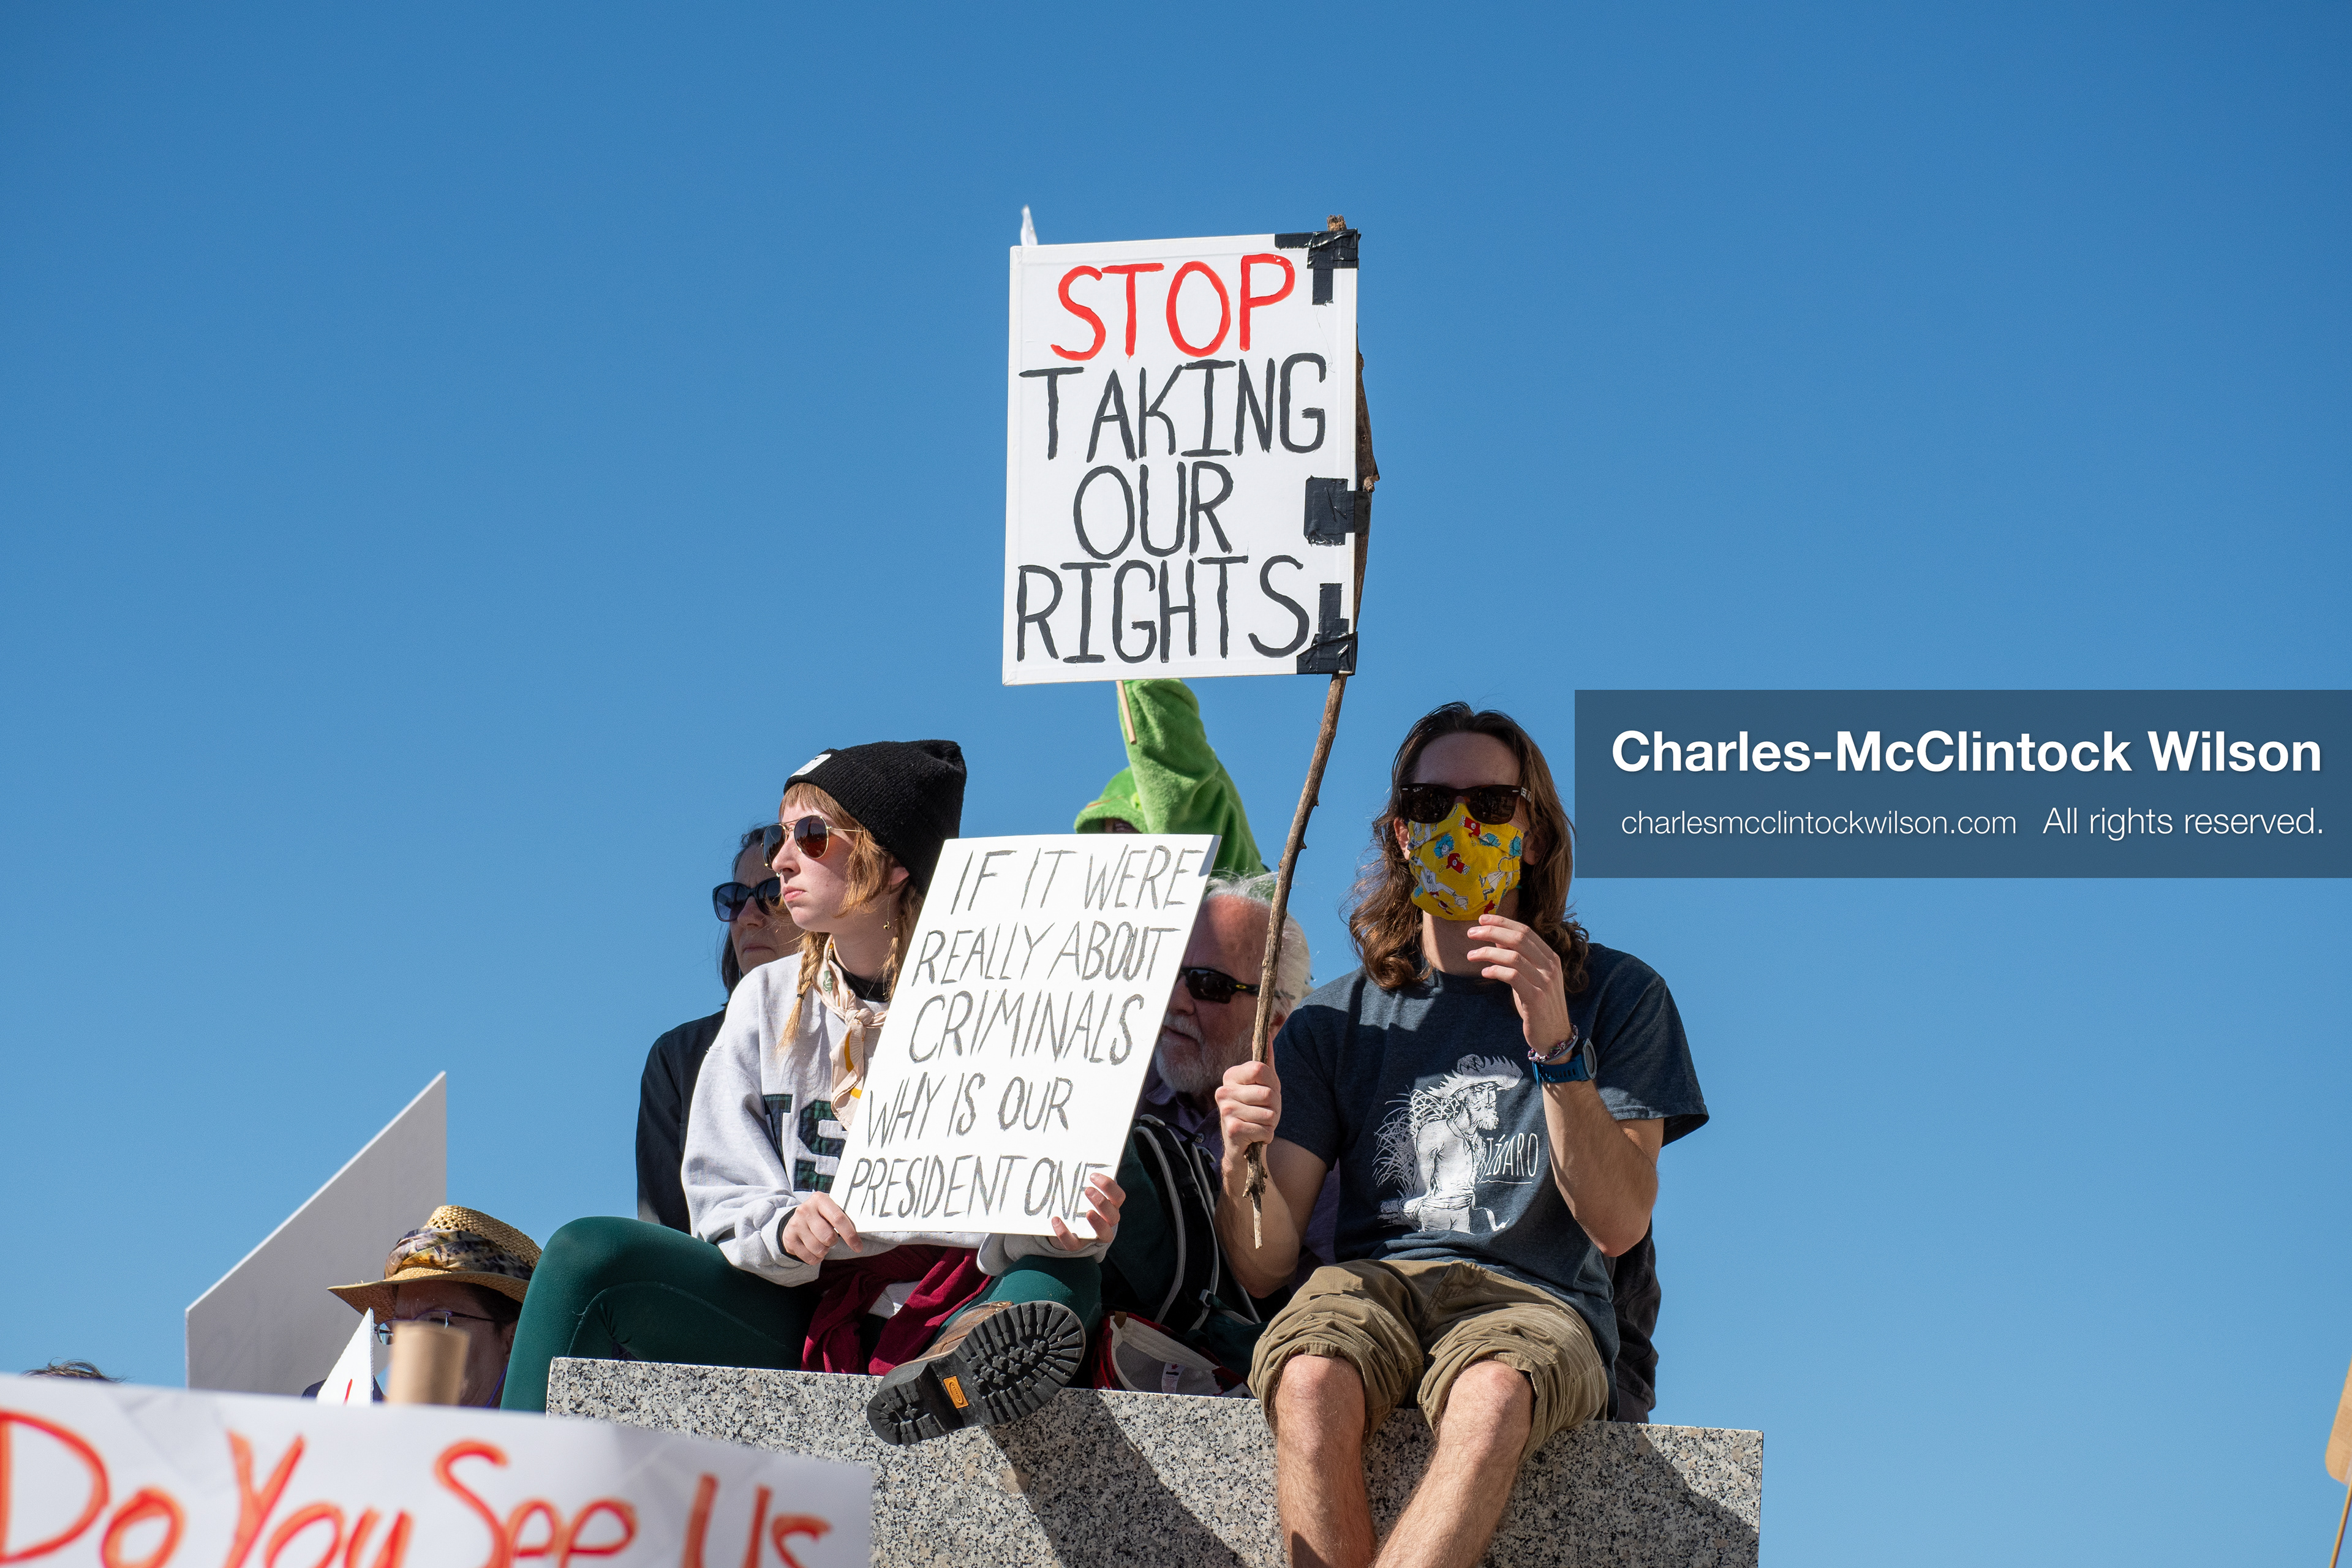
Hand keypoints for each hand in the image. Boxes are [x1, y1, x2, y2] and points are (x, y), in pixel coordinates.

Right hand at [779, 1194, 862, 1267]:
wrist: (794, 1221)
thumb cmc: (821, 1217)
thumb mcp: (830, 1210)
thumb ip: (843, 1217)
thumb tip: (865, 1227)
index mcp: (820, 1199)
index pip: (838, 1219)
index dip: (850, 1235)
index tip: (858, 1247)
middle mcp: (805, 1210)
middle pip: (828, 1237)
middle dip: (833, 1242)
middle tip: (830, 1238)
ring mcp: (795, 1224)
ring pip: (819, 1249)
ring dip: (824, 1250)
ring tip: (821, 1243)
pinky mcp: (789, 1239)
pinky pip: (809, 1258)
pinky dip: (816, 1258)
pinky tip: (814, 1249)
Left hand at [1050, 1172, 1123, 1249]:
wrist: (1071, 1228)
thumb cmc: (1080, 1203)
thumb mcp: (1084, 1191)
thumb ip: (1082, 1179)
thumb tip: (1069, 1154)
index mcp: (1111, 1206)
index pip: (1118, 1196)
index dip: (1109, 1186)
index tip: (1093, 1175)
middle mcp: (1107, 1222)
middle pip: (1113, 1215)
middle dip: (1102, 1202)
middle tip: (1088, 1190)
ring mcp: (1095, 1236)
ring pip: (1104, 1233)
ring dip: (1097, 1222)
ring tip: (1087, 1212)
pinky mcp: (1078, 1245)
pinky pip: (1073, 1244)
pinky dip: (1065, 1233)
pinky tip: (1056, 1220)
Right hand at [1216, 1057, 1282, 1169]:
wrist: (1242, 1144)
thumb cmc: (1255, 1110)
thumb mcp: (1263, 1084)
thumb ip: (1266, 1061)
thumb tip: (1268, 1036)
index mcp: (1230, 1075)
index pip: (1260, 1069)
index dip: (1272, 1084)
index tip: (1267, 1091)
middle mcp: (1223, 1090)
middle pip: (1268, 1094)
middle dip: (1274, 1107)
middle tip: (1264, 1112)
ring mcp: (1225, 1110)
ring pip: (1269, 1114)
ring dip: (1271, 1123)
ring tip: (1259, 1124)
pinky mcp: (1232, 1129)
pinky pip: (1265, 1130)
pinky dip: (1266, 1135)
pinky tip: (1255, 1135)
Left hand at [1466, 914, 1572, 1055]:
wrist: (1555, 1036)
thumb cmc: (1539, 1005)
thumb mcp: (1530, 977)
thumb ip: (1517, 957)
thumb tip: (1496, 938)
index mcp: (1550, 957)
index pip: (1525, 931)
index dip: (1503, 922)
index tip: (1482, 918)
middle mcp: (1550, 966)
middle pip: (1519, 939)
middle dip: (1492, 932)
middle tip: (1471, 933)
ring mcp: (1545, 981)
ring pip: (1514, 956)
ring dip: (1488, 952)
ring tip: (1471, 955)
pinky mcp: (1536, 998)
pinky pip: (1513, 977)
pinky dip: (1496, 971)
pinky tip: (1484, 972)